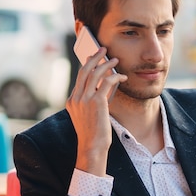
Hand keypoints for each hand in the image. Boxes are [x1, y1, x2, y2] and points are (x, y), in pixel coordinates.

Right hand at [66, 47, 126, 175]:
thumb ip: (96, 100)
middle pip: (84, 70)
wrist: (92, 147)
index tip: (94, 58)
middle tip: (103, 49)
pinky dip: (115, 77)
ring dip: (106, 64)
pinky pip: (106, 82)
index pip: (80, 78)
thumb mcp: (91, 116)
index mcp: (72, 101)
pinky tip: (123, 76)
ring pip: (94, 73)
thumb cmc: (95, 135)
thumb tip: (109, 85)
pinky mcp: (96, 102)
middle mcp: (76, 98)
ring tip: (115, 59)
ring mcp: (84, 99)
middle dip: (94, 57)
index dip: (88, 65)